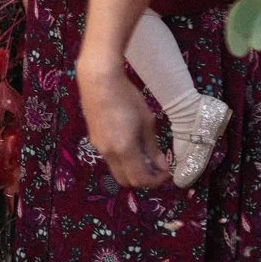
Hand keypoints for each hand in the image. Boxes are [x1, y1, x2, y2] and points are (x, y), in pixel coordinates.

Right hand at [76, 49, 172, 191]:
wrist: (99, 81)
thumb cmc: (127, 97)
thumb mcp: (147, 122)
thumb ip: (153, 147)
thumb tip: (161, 165)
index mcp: (124, 149)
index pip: (140, 179)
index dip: (156, 180)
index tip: (166, 170)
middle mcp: (108, 153)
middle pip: (126, 180)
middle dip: (143, 179)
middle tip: (156, 167)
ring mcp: (99, 147)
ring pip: (117, 170)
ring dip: (132, 169)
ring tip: (145, 154)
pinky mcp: (94, 139)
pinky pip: (110, 158)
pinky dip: (123, 160)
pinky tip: (131, 143)